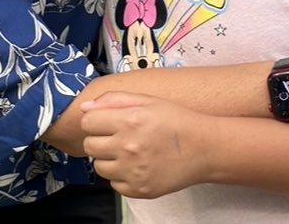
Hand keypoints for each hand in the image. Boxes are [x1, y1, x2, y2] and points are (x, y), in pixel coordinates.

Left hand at [81, 92, 209, 197]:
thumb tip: (85, 107)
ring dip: (108, 159)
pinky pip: (113, 183)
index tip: (105, 122)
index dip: (95, 120)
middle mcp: (128, 147)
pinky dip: (121, 175)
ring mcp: (132, 171)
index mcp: (129, 120)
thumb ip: (113, 100)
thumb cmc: (176, 121)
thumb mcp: (147, 100)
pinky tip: (136, 165)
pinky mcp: (138, 189)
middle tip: (118, 137)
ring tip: (128, 152)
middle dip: (99, 139)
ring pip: (99, 166)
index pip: (87, 122)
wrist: (203, 148)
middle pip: (89, 145)